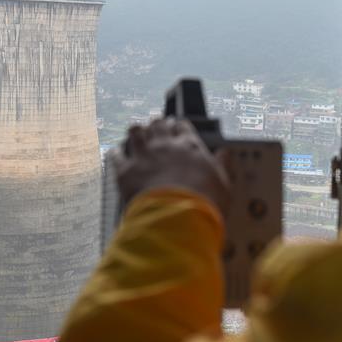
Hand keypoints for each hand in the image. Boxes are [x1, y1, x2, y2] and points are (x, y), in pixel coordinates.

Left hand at [113, 118, 230, 214]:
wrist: (177, 217)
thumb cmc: (205, 203)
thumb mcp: (223, 184)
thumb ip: (222, 166)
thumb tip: (225, 153)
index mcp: (190, 146)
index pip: (182, 126)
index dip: (178, 126)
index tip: (177, 127)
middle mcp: (165, 145)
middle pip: (158, 124)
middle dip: (157, 124)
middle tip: (156, 127)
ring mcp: (143, 156)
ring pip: (135, 131)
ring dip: (137, 132)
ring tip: (137, 135)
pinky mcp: (125, 171)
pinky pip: (116, 154)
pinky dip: (116, 152)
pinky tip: (117, 153)